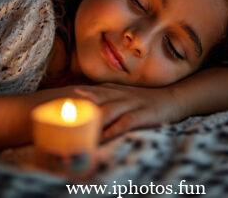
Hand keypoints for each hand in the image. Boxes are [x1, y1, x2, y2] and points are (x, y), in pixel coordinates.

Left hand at [68, 83, 188, 142]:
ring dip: (91, 121)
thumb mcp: (124, 94)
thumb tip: (85, 98)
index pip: (89, 93)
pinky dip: (113, 130)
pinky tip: (103, 137)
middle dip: (77, 109)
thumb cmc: (145, 99)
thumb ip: (107, 95)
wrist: (173, 98)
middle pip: (94, 100)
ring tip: (75, 131)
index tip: (54, 107)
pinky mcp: (143, 114)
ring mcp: (132, 104)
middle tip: (58, 119)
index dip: (72, 100)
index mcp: (114, 90)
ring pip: (108, 111)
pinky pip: (125, 122)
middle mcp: (120, 95)